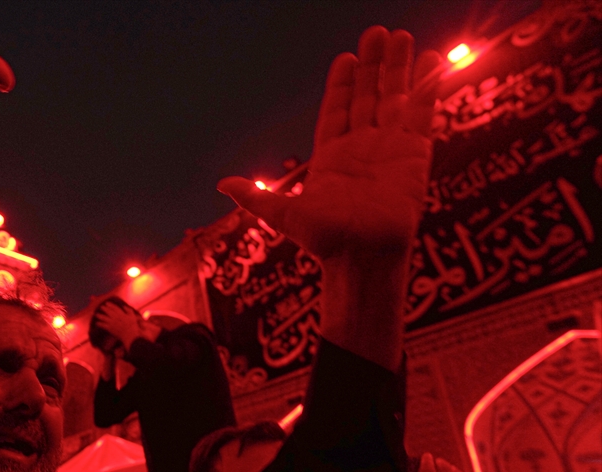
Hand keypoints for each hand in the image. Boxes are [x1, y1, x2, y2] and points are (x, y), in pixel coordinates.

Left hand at [94, 303, 142, 350]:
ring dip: (100, 316)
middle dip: (104, 309)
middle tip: (101, 307)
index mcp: (121, 314)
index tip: (106, 303)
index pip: (114, 308)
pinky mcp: (110, 328)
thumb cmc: (133, 326)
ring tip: (96, 314)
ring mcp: (112, 323)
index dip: (110, 305)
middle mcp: (116, 317)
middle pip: (108, 312)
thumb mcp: (133, 316)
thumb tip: (124, 306)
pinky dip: (99, 324)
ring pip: (104, 318)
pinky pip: (103, 325)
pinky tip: (96, 323)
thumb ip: (128, 310)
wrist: (130, 335)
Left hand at [218, 28, 441, 369]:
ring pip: (395, 99)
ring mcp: (390, 149)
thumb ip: (257, 196)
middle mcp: (363, 149)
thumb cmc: (325, 240)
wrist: (362, 256)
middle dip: (373, 66)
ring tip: (401, 37)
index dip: (342, 85)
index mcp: (332, 158)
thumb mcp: (284, 214)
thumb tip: (223, 186)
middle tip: (378, 33)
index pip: (337, 111)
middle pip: (368, 97)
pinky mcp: (415, 154)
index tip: (347, 58)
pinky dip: (426, 89)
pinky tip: (430, 63)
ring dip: (398, 69)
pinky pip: (422, 114)